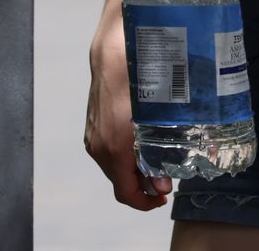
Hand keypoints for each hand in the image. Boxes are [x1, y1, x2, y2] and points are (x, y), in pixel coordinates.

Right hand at [84, 20, 172, 209]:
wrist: (113, 54)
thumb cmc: (138, 82)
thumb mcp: (156, 122)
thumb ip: (158, 157)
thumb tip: (161, 185)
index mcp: (113, 149)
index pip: (125, 193)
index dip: (145, 203)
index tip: (162, 198)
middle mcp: (98, 147)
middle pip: (120, 182)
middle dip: (143, 185)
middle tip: (166, 176)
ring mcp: (92, 137)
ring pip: (114, 168)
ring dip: (134, 170)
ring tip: (156, 159)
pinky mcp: (92, 127)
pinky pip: (107, 153)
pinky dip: (124, 157)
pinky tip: (141, 144)